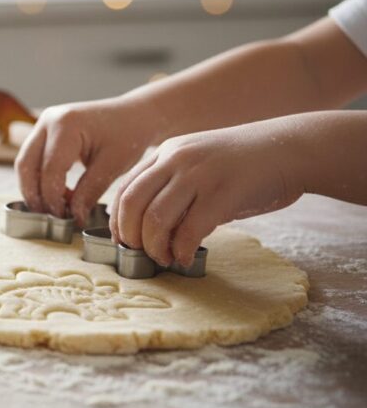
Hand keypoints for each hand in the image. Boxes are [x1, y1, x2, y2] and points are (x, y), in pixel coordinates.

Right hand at [15, 97, 157, 224]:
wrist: (135, 114)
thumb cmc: (128, 135)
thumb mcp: (112, 166)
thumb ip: (89, 192)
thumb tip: (73, 218)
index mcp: (65, 125)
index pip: (49, 170)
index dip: (53, 198)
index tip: (65, 218)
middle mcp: (48, 121)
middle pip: (26, 165)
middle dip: (35, 195)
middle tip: (51, 217)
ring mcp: (44, 124)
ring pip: (25, 163)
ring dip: (35, 188)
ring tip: (56, 208)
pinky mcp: (45, 132)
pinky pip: (33, 159)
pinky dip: (41, 179)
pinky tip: (60, 194)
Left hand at [110, 118, 308, 267]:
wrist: (291, 149)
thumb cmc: (244, 165)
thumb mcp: (198, 167)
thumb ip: (173, 189)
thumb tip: (150, 229)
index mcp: (166, 152)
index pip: (125, 188)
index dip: (118, 220)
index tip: (123, 241)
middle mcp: (177, 159)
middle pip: (132, 204)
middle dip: (130, 236)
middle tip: (139, 253)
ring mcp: (200, 174)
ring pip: (156, 218)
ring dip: (154, 247)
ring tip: (163, 259)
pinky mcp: (223, 192)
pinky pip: (190, 229)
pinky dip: (181, 250)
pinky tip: (184, 258)